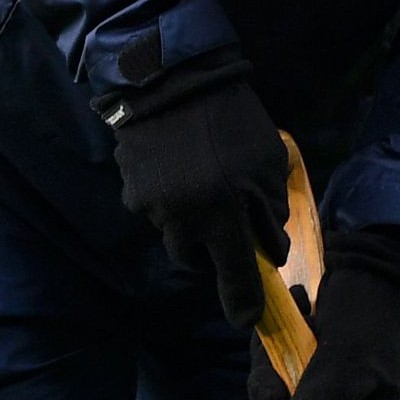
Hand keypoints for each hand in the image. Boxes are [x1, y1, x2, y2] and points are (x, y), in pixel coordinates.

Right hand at [106, 53, 286, 329]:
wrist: (174, 79)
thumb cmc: (234, 122)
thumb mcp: (269, 166)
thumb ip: (269, 214)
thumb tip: (268, 249)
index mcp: (222, 214)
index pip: (235, 275)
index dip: (243, 302)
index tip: (248, 321)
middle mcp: (181, 219)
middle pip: (196, 261)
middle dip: (214, 252)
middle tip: (229, 224)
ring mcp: (149, 206)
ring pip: (173, 235)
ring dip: (190, 224)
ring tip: (203, 184)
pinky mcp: (129, 189)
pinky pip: (153, 210)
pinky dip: (169, 200)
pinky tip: (179, 169)